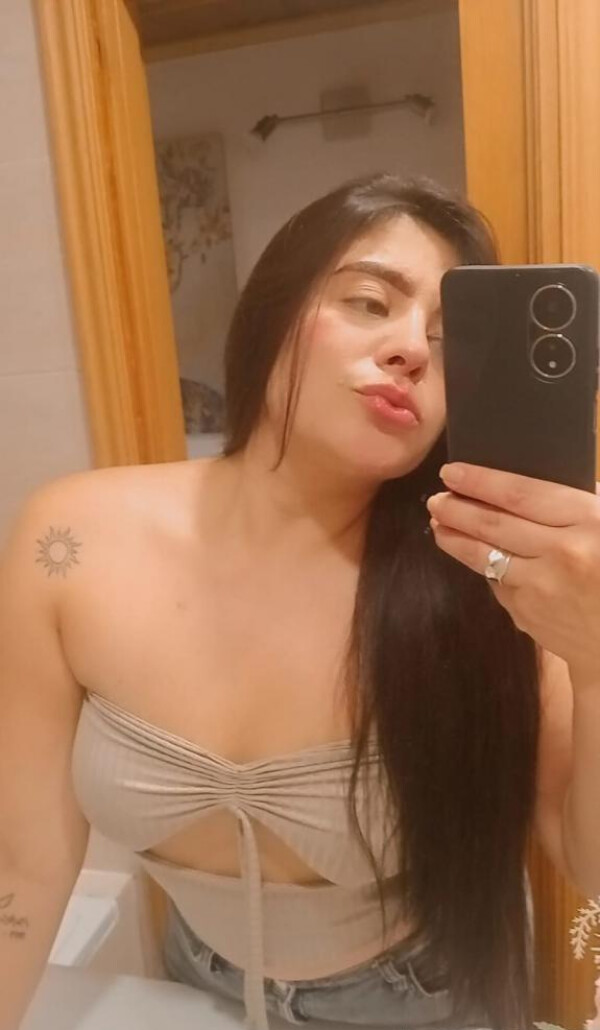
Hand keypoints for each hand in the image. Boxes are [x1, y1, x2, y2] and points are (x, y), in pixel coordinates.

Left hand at [426, 463, 599, 681]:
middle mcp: (562, 553)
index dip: (481, 481)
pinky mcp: (528, 614)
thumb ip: (583, 502)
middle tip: (435, 499)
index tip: (453, 472)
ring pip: (484, 556)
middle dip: (457, 508)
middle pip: (494, 524)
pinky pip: (497, 583)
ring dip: (455, 538)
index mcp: (590, 522)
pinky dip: (483, 567)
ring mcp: (542, 588)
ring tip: (438, 523)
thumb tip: (526, 484)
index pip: (522, 494)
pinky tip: (474, 555)